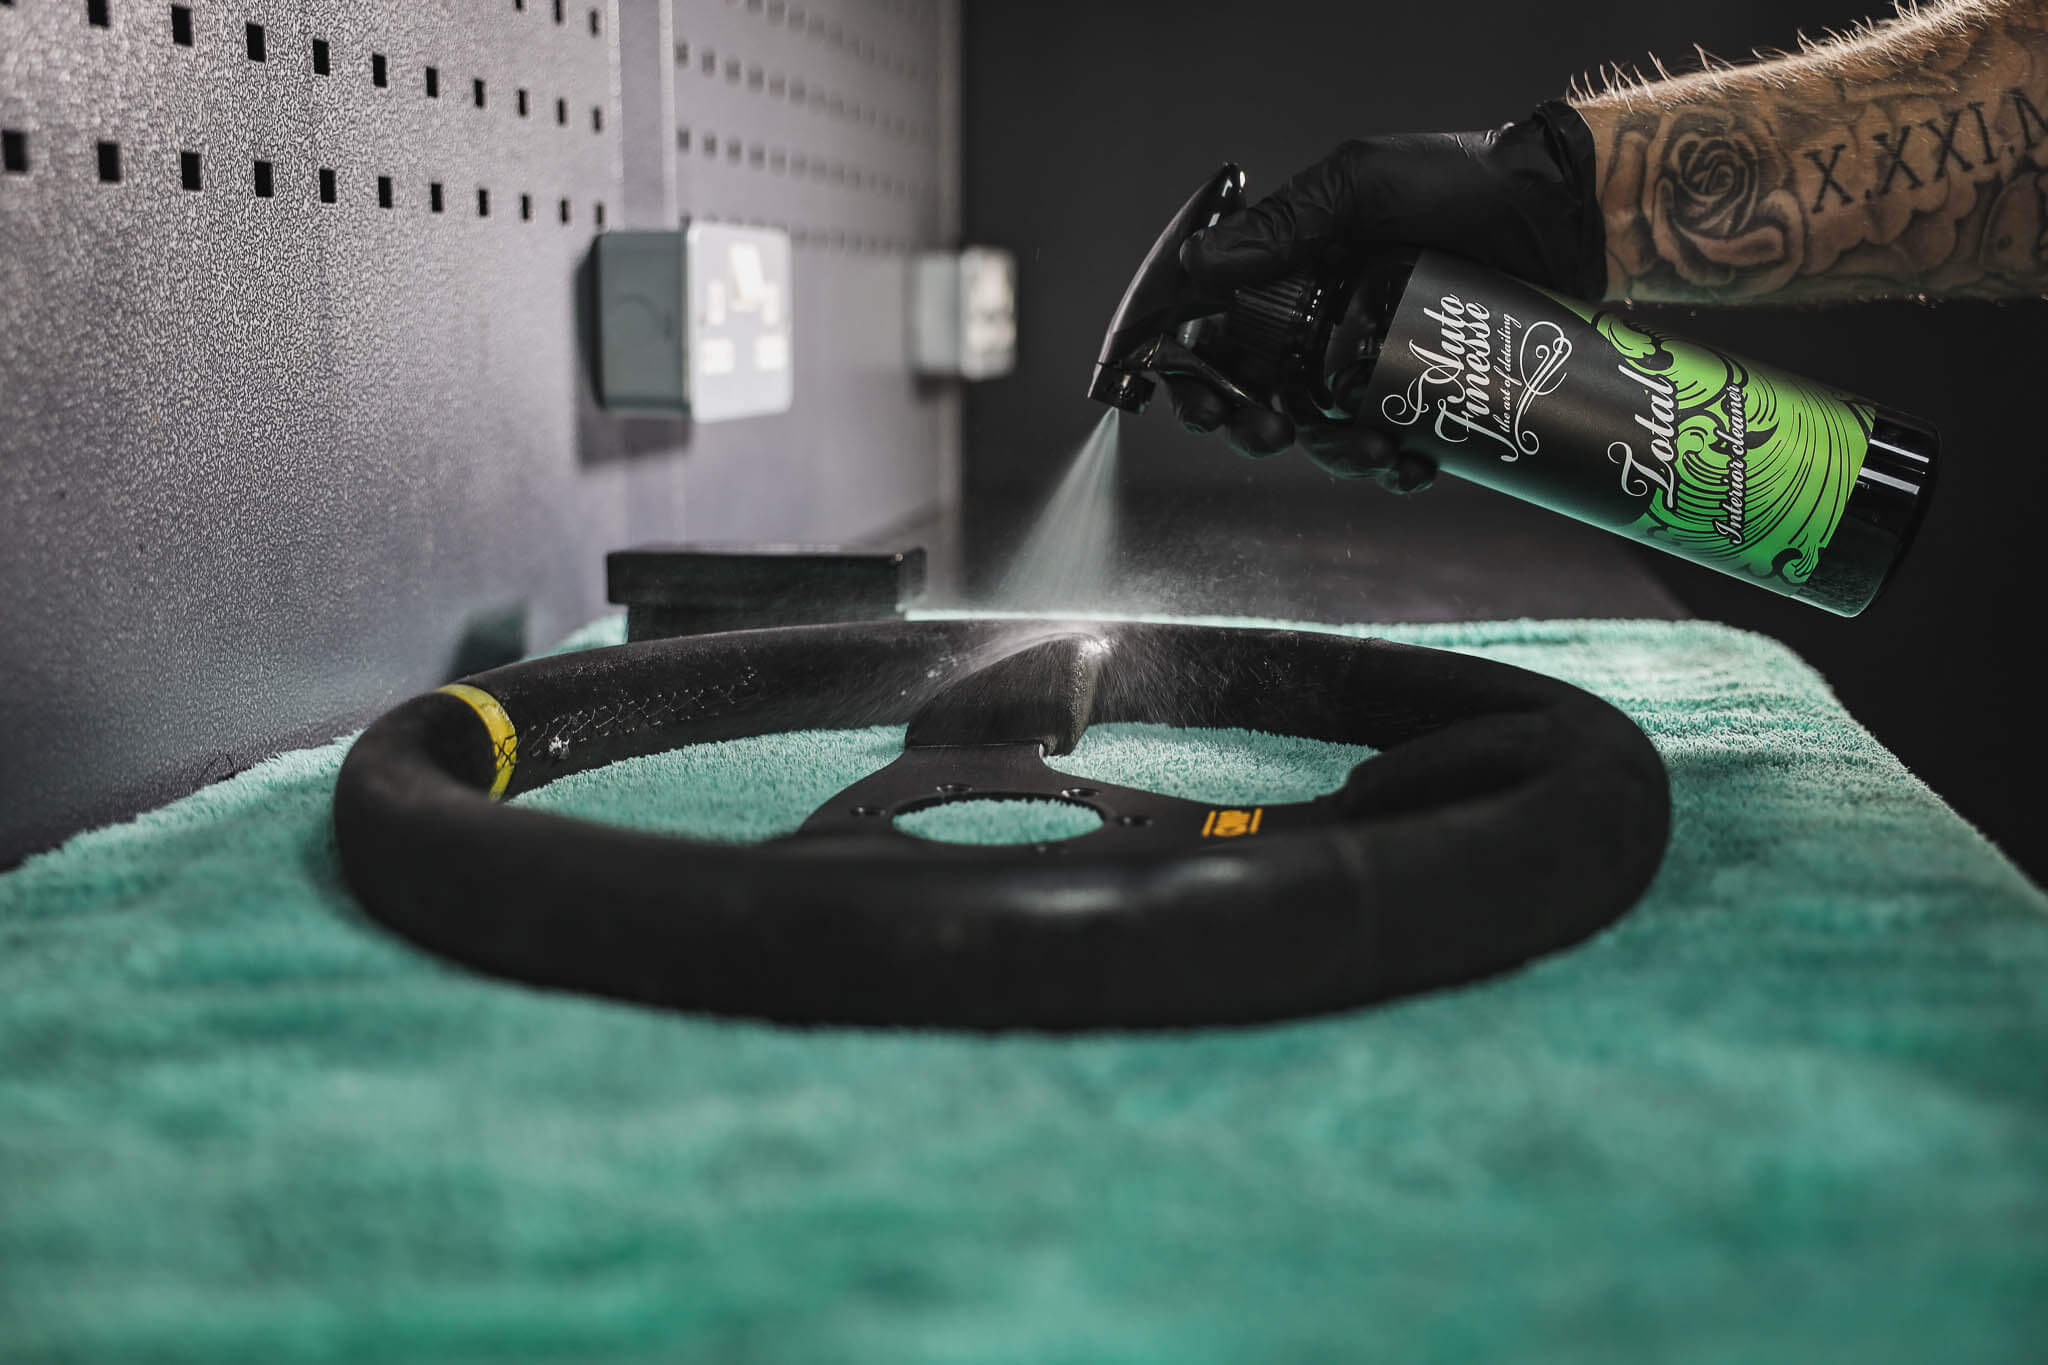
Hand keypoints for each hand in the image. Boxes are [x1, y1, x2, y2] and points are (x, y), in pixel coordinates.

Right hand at [1168, 100, 1603, 484]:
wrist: (1572, 216)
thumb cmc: (1469, 182)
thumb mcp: (1364, 185)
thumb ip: (1284, 223)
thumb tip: (1198, 263)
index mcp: (1294, 273)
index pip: (1221, 335)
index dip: (1198, 377)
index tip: (1207, 402)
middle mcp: (1326, 322)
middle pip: (1261, 396)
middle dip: (1255, 427)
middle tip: (1272, 431)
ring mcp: (1376, 361)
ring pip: (1326, 432)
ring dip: (1333, 455)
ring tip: (1373, 452)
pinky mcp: (1426, 393)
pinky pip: (1393, 446)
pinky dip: (1395, 468)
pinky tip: (1414, 466)